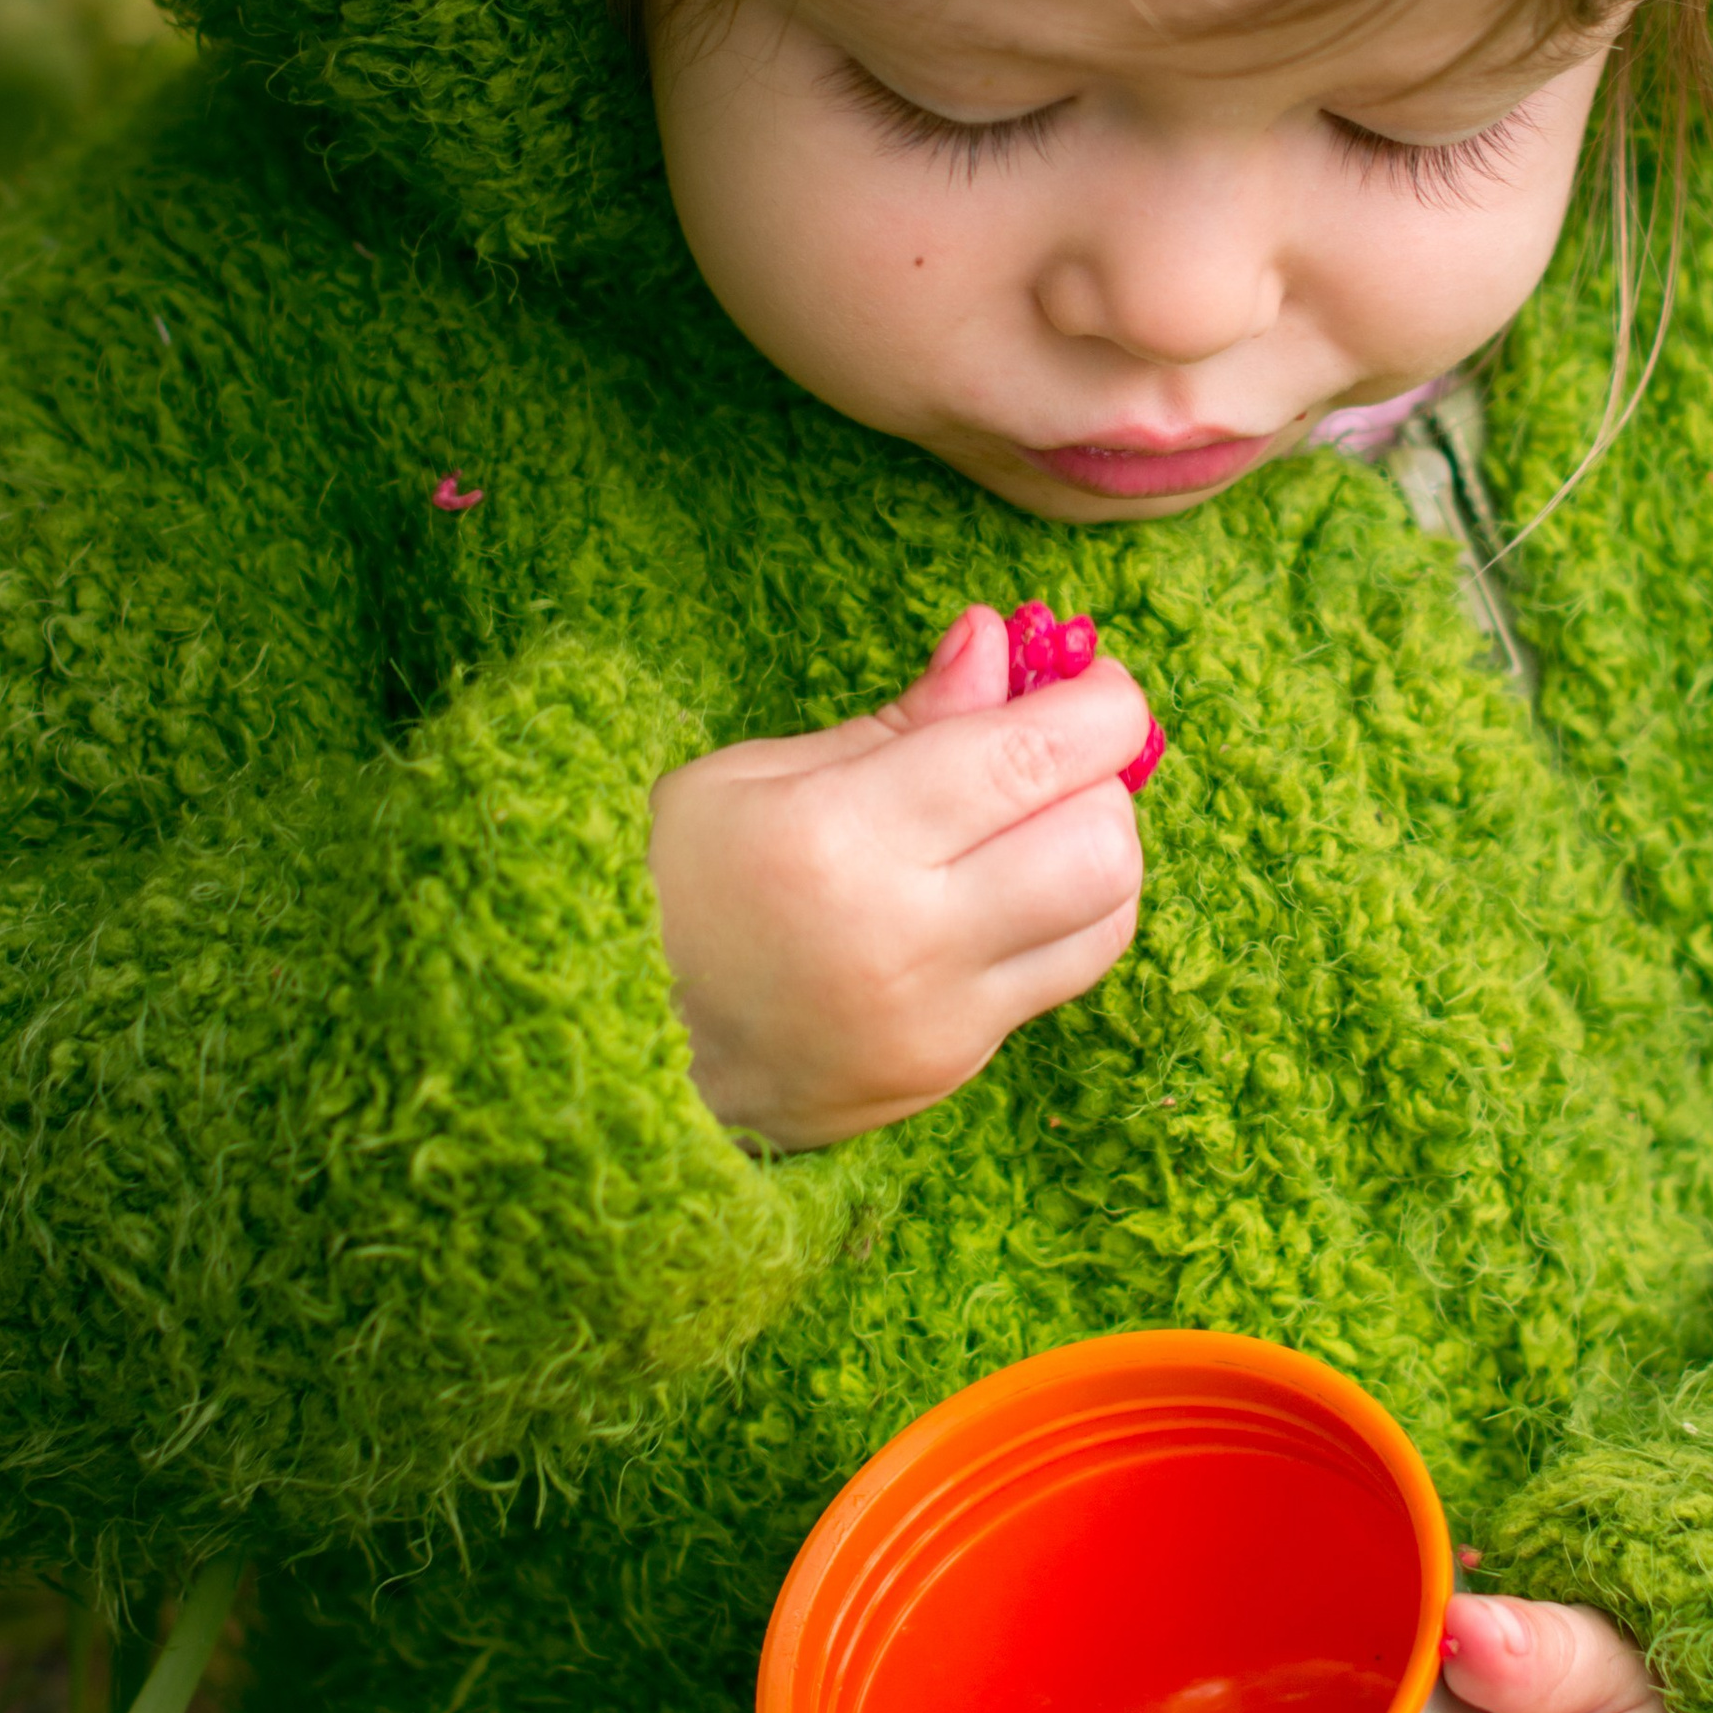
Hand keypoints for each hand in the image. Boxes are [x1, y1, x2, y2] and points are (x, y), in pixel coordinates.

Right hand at [648, 604, 1152, 1148]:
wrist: (605, 1050)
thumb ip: (901, 720)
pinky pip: (1061, 979)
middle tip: (1054, 754)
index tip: (1093, 680)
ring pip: (1107, 920)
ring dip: (1098, 852)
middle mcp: (906, 937)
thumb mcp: (753, 775)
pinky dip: (1064, 920)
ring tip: (1035, 823)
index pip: (1036, 758)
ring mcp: (938, 1020)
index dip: (1099, 705)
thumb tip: (996, 641)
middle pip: (1100, 844)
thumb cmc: (668, 886)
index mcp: (843, 837)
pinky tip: (1008, 892)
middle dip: (1103, 779)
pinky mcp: (949, 1071)